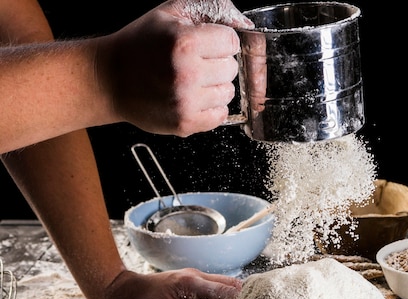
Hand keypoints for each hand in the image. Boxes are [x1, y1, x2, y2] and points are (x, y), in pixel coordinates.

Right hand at [97, 0, 253, 136]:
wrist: (108, 80)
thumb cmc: (139, 45)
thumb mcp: (169, 13)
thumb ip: (208, 9)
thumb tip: (242, 21)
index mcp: (184, 42)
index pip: (231, 41)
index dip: (219, 41)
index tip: (206, 44)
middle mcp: (187, 73)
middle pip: (232, 68)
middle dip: (217, 64)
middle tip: (195, 64)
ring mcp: (186, 101)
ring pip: (228, 93)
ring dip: (214, 87)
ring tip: (192, 82)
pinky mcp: (185, 123)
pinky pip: (220, 116)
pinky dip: (211, 108)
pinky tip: (193, 98)